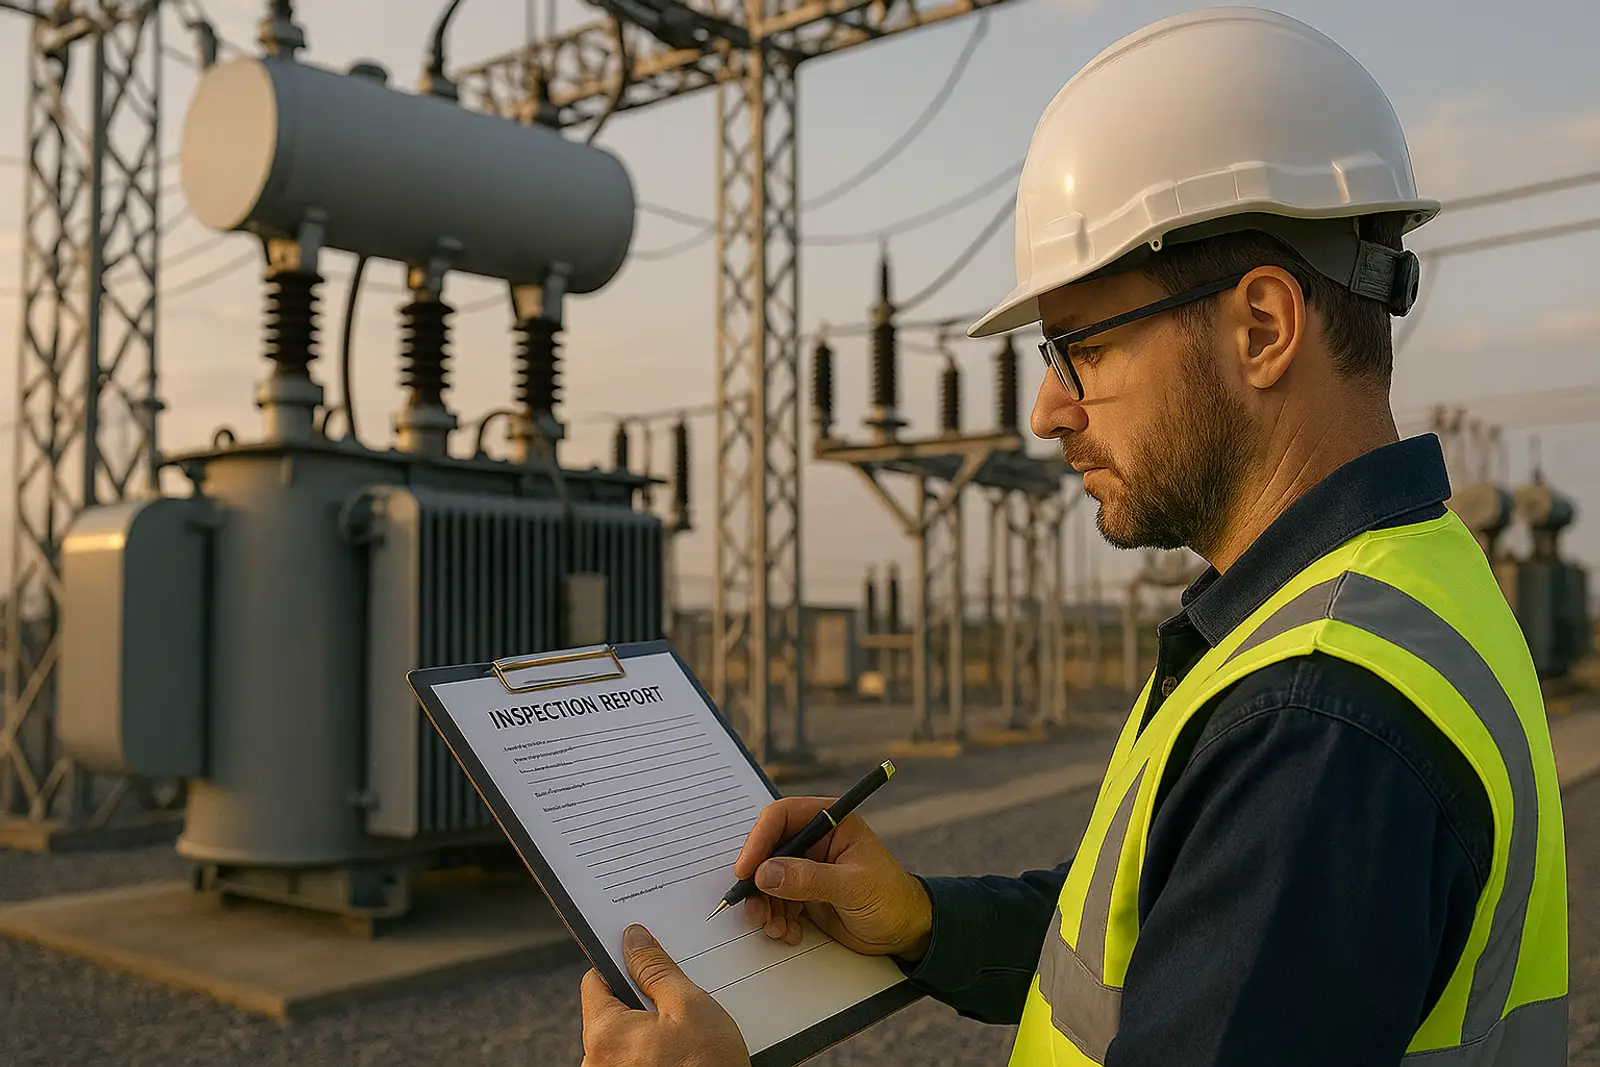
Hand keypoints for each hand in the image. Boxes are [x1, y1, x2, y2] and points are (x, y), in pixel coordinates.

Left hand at [580, 925, 748, 1066]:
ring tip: (683, 1035)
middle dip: (640, 1001)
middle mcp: (596, 1062)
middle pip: (611, 1011)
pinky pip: (632, 1059)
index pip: (594, 981)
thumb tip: (634, 939)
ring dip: (649, 1029)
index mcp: (603, 1034)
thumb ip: (656, 969)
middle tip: (675, 1002)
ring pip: (624, 1038)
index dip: (620, 964)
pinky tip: (679, 1054)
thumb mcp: (688, 1006)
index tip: (641, 958)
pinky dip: (652, 1051)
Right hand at [733, 796, 932, 960]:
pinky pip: (775, 900)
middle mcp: (815, 840)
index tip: (747, 870)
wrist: (903, 931)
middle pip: (768, 849)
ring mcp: (807, 867)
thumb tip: (766, 874)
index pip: (783, 816)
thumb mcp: (852, 887)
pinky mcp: (803, 892)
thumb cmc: (891, 898)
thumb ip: (809, 879)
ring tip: (776, 928)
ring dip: (765, 905)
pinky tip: (789, 932)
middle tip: (754, 908)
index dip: (759, 839)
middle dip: (757, 881)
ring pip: (767, 878)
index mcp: (831, 822)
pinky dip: (775, 917)